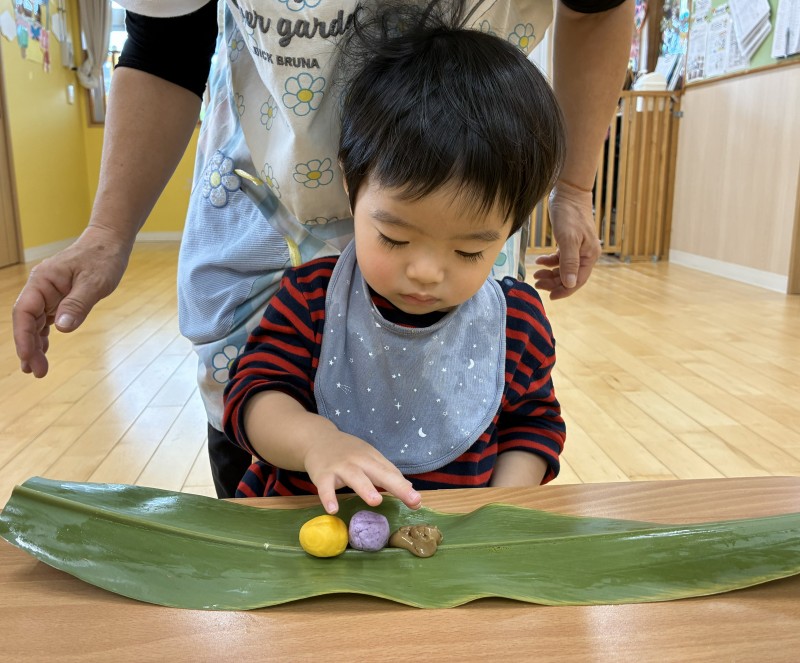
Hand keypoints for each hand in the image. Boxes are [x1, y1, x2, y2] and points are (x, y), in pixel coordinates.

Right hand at [12, 225, 131, 376]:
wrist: (109, 243)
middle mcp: (40, 287)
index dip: (23, 337)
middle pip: (26, 321)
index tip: (28, 357)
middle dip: (28, 347)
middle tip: (37, 372)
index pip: (24, 312)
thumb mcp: (94, 282)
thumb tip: (61, 329)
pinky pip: (45, 319)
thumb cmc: (102, 258)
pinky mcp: (58, 298)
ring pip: (34, 323)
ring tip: (37, 368)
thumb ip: (77, 304)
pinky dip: (43, 336)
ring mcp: (48, 293)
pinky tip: (44, 351)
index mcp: (42, 280)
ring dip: (34, 344)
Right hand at [303, 431, 421, 514]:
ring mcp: (340, 467)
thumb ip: (387, 473)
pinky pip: (325, 487)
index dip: (404, 487)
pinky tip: (333, 509)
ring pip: (354, 477)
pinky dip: (328, 497)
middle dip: (396, 485)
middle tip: (412, 499)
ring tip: (376, 501)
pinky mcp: (322, 475)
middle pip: (379, 472)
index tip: (418, 501)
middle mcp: (359, 461)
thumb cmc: (348, 452)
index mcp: (372, 458)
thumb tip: (409, 488)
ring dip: (365, 488)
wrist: (317, 438)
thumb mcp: (369, 458)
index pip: (391, 473)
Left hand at [533, 181, 600, 299]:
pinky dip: (549, 261)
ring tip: (535, 275)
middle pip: (569, 276)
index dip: (564, 290)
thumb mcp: (567, 239)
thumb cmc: (570, 213)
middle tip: (537, 284)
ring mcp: (578, 248)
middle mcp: (586, 254)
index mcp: (589, 256)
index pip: (577, 280)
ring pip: (563, 268)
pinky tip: (538, 261)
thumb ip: (569, 262)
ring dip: (550, 273)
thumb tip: (569, 284)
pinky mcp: (569, 241)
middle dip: (553, 282)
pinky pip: (560, 257)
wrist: (569, 192)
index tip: (550, 297)